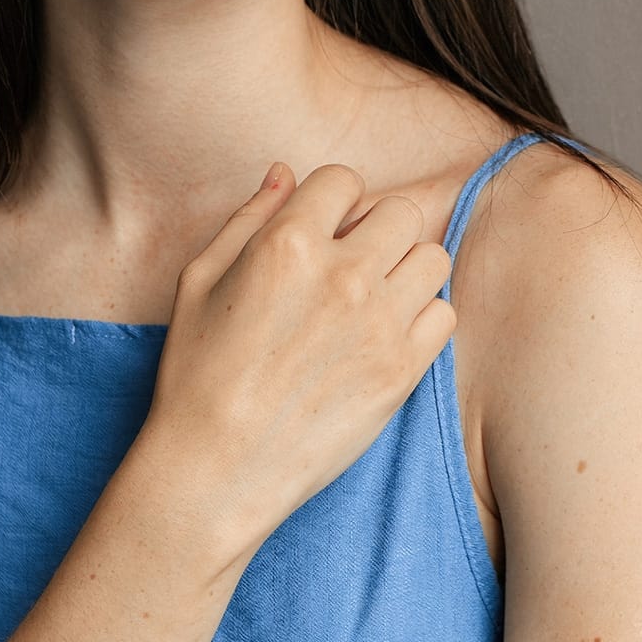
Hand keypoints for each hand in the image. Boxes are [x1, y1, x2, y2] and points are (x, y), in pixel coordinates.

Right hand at [142, 162, 454, 556]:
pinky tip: (385, 333)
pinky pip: (444, 314)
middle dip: (376, 228)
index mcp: (289, 243)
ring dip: (405, 267)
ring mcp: (380, 323)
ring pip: (432, 257)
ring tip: (373, 296)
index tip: (322, 228)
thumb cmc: (197, 371)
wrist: (217, 467)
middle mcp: (343, 274)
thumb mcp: (201, 279)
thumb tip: (285, 173)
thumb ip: (249, 218)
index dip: (332, 200)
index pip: (344, 180)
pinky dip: (422, 317)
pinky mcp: (402, 370)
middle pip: (401, 212)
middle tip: (350, 261)